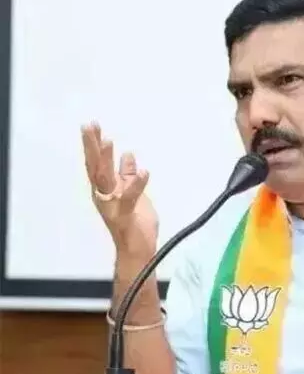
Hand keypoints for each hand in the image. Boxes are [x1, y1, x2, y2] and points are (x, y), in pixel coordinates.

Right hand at [81, 122, 157, 254]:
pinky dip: (136, 184)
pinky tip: (144, 170)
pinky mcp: (125, 214)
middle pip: (96, 167)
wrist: (138, 248)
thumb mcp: (134, 193)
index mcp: (107, 189)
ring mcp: (113, 204)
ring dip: (107, 159)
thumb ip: (128, 175)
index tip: (92, 125)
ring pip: (106, 179)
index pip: (98, 163)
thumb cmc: (135, 222)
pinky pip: (130, 197)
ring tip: (109, 140)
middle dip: (92, 146)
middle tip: (90, 125)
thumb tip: (128, 155)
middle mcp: (105, 195)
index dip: (94, 145)